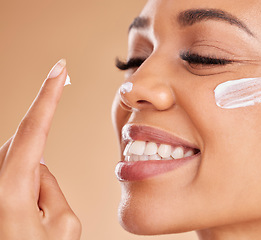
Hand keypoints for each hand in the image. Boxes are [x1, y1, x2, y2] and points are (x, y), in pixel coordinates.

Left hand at [0, 59, 80, 239]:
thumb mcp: (63, 228)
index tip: (60, 69)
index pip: (34, 127)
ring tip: (34, 225)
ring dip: (38, 190)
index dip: (49, 94)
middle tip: (47, 213)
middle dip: (46, 173)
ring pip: (24, 167)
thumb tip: (38, 168)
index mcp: (9, 189)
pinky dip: (30, 194)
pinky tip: (25, 221)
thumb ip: (52, 190)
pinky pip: (17, 180)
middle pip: (29, 151)